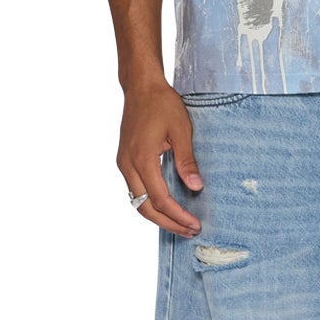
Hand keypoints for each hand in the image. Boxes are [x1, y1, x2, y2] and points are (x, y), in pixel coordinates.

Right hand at [117, 78, 202, 234]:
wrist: (141, 87)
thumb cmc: (162, 104)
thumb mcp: (182, 130)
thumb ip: (187, 161)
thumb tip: (196, 187)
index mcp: (142, 159)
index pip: (160, 199)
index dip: (178, 215)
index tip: (195, 224)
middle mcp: (127, 165)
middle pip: (144, 208)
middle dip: (167, 223)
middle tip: (189, 231)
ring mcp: (123, 163)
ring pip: (137, 202)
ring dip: (158, 217)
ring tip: (180, 225)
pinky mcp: (124, 161)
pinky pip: (135, 190)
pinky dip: (150, 203)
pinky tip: (166, 207)